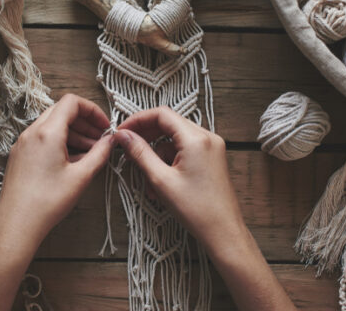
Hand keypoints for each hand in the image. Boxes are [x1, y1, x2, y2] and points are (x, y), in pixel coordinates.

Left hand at [0, 94, 113, 310]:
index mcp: (47, 133)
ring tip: (90, 153)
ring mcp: (22, 144)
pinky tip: (72, 161)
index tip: (104, 126)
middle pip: (61, 112)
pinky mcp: (18, 156)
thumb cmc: (46, 203)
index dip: (92, 110)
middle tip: (100, 139)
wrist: (17, 225)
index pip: (72, 103)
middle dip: (84, 122)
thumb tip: (110, 142)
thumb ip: (99, 154)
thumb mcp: (81, 177)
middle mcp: (31, 133)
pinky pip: (41, 139)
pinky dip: (59, 143)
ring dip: (72, 133)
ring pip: (51, 126)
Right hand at [112, 107, 244, 254]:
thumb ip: (140, 153)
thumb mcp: (161, 180)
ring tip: (147, 179)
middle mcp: (207, 137)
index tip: (122, 132)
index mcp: (196, 139)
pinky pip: (184, 151)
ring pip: (175, 140)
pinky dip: (169, 162)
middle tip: (128, 151)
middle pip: (169, 125)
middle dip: (146, 138)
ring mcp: (212, 147)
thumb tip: (123, 135)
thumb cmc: (196, 209)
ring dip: (157, 155)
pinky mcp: (212, 158)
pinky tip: (161, 184)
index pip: (161, 114)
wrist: (223, 232)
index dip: (138, 120)